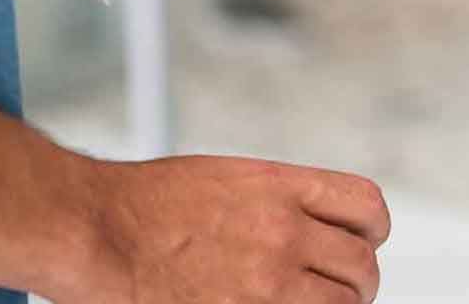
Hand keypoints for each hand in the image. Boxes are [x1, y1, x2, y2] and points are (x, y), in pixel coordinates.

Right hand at [81, 155, 389, 303]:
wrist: (96, 232)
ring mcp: (267, 282)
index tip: (363, 242)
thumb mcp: (227, 179)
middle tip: (341, 290)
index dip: (372, 230)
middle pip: (361, 264)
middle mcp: (283, 232)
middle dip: (356, 280)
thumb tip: (314, 225)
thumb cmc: (144, 205)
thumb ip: (279, 200)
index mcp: (281, 188)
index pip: (367, 206)